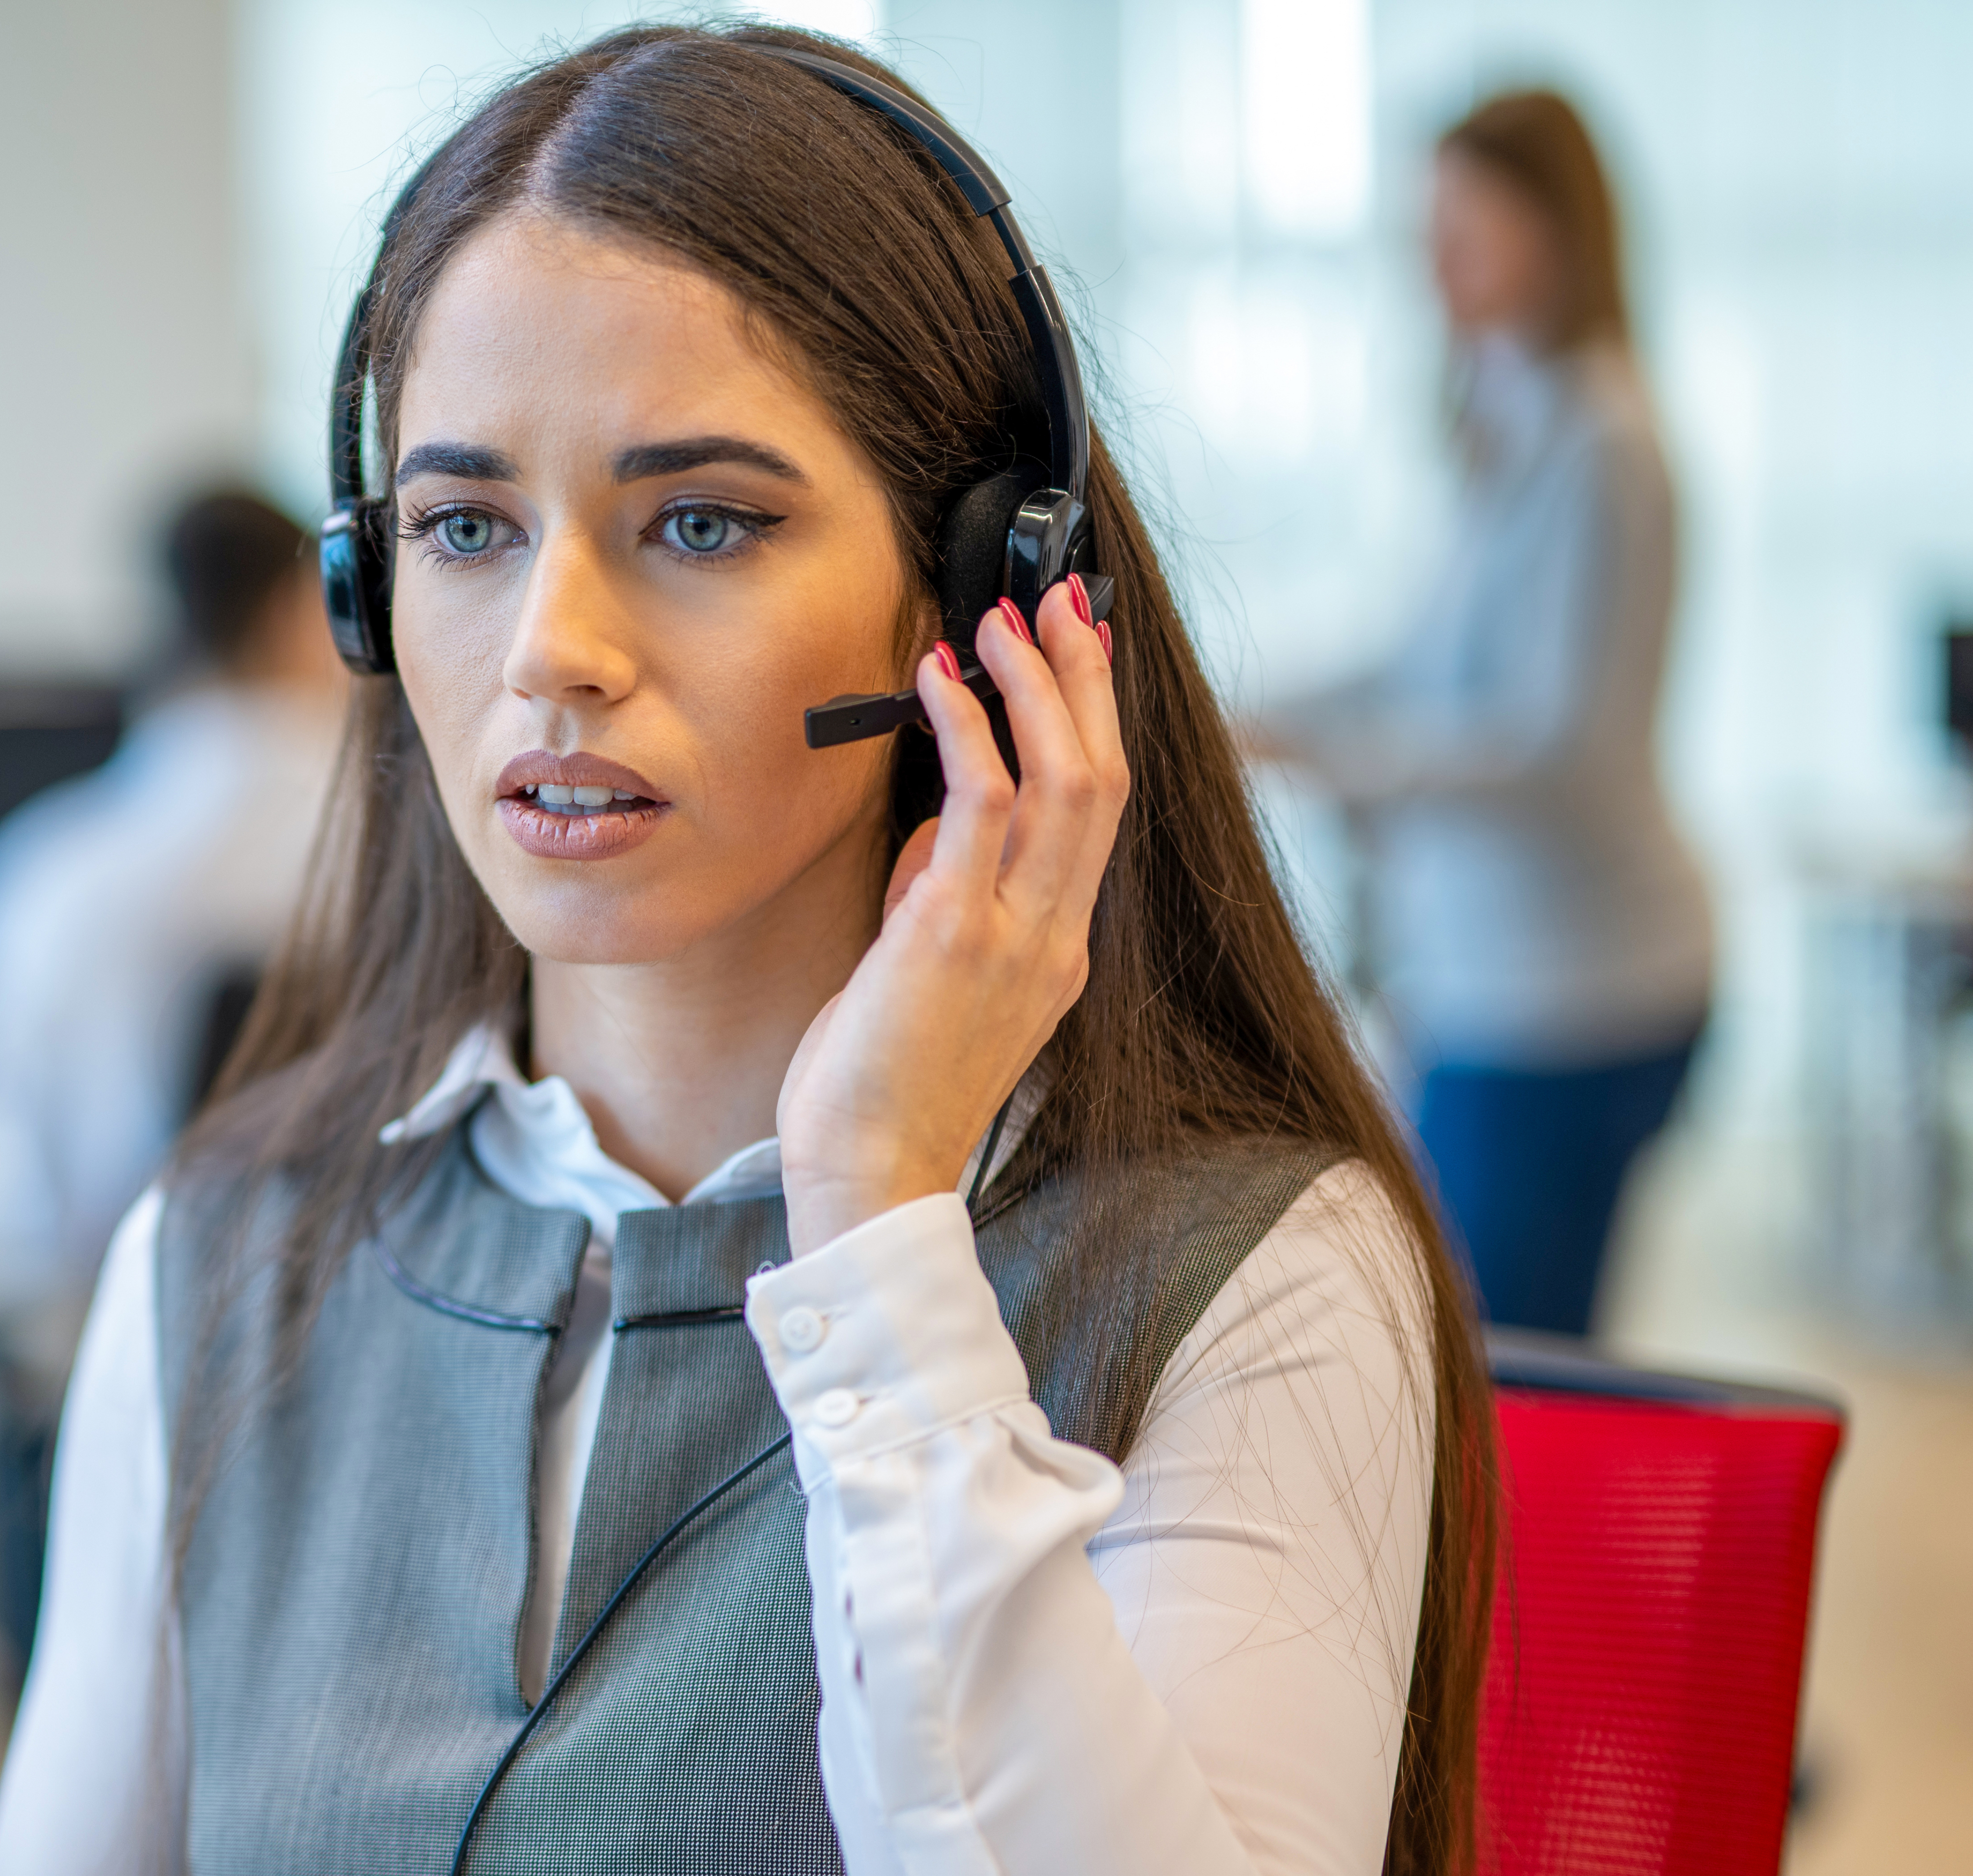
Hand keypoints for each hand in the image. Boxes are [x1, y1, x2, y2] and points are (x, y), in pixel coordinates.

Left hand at [775, 577, 1123, 1255]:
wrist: (869, 1176)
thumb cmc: (880, 1090)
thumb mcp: (921, 983)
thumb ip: (938, 904)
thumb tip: (934, 834)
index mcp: (1055, 954)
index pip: (1098, 817)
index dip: (1089, 724)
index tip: (1072, 655)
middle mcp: (1055, 940)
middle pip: (1103, 780)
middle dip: (1083, 680)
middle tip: (1058, 602)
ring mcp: (1015, 936)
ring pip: (1066, 780)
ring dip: (1033, 685)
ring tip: (999, 619)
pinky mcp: (954, 932)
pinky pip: (982, 805)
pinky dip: (966, 730)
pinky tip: (941, 680)